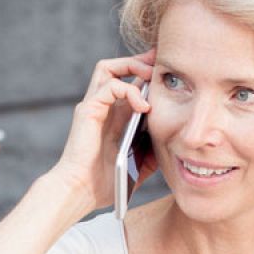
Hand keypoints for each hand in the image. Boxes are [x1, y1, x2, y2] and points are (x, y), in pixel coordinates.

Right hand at [47, 50, 155, 210]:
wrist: (81, 192)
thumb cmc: (104, 182)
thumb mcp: (138, 165)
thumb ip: (152, 151)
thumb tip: (172, 144)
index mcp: (113, 117)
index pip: (126, 82)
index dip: (145, 73)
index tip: (167, 72)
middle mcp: (101, 107)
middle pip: (115, 67)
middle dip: (139, 60)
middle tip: (160, 63)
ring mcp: (93, 107)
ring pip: (107, 68)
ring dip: (132, 66)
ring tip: (150, 76)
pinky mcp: (88, 111)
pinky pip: (109, 86)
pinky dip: (129, 90)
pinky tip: (143, 106)